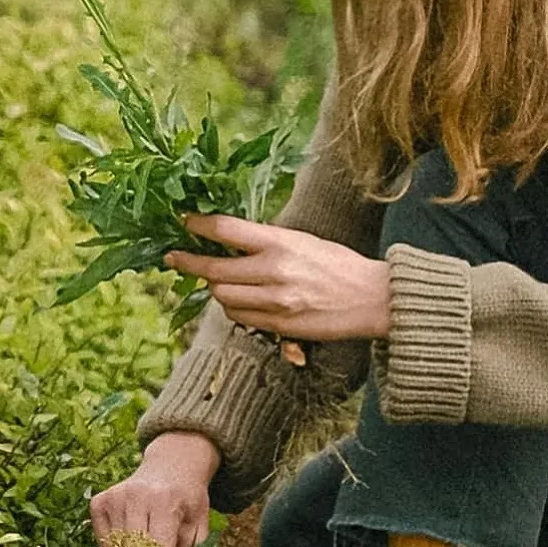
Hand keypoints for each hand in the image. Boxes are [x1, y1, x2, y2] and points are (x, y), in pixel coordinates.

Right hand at [90, 432, 219, 546]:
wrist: (171, 466)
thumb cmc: (186, 500)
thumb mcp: (199, 526)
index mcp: (164, 501)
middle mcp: (135, 497)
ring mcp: (114, 498)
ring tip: (146, 537)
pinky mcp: (98, 502)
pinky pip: (103, 541)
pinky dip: (115, 546)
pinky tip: (130, 532)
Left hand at [166, 214, 391, 342]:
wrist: (372, 299)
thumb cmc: (338, 265)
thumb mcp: (302, 241)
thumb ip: (267, 242)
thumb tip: (230, 240)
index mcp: (280, 242)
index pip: (226, 230)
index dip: (198, 225)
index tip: (183, 221)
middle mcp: (273, 271)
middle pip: (214, 269)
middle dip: (190, 263)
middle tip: (175, 258)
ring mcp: (274, 301)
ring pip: (222, 296)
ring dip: (216, 288)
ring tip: (222, 280)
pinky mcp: (278, 325)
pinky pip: (239, 317)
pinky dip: (233, 308)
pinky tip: (241, 301)